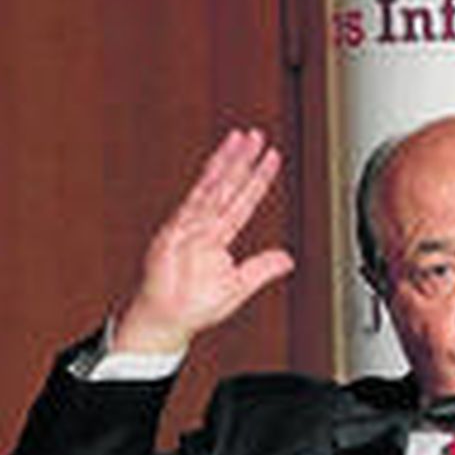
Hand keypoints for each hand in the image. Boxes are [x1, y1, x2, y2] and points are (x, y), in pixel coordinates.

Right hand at [112, 128, 292, 352]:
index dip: (257, 179)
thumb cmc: (195, 305)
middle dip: (241, 160)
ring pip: (210, 189)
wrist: (166, 319)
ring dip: (225, 164)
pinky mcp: (172, 235)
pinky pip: (192, 209)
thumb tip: (288, 258)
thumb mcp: (239, 287)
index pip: (244, 201)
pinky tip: (217, 171)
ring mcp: (187, 227)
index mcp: (219, 236)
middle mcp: (204, 226)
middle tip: (256, 135)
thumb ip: (261, 269)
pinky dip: (204, 190)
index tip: (271, 157)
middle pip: (227, 186)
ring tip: (239, 140)